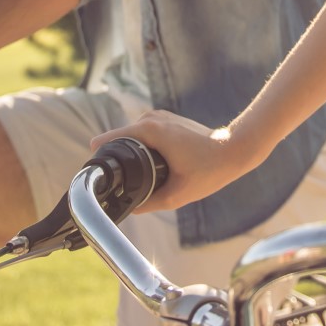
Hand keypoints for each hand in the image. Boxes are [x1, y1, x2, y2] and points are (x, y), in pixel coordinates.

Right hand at [88, 109, 250, 213]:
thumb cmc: (210, 170)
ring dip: (128, 153)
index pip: (108, 140)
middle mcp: (151, 118)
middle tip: (112, 183)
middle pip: (118, 139)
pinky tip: (144, 166)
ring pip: (130, 137)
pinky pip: (142, 134)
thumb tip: (128, 208)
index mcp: (149, 131)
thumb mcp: (177, 195)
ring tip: (128, 176)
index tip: (91, 174)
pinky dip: (139, 148)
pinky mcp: (165, 120)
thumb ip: (148, 203)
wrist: (235, 149)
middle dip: (114, 158)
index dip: (98, 158)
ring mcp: (158, 117)